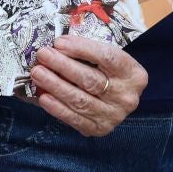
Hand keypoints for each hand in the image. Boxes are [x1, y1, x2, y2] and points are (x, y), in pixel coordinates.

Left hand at [28, 34, 144, 135]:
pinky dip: (57, 108)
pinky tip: (43, 96)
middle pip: (91, 80)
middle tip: (43, 55)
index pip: (107, 57)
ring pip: (81, 100)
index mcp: (134, 73)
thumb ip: (87, 51)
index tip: (59, 42)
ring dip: (55, 86)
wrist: (118, 99)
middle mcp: (127, 96)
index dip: (81, 49)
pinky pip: (75, 119)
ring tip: (38, 73)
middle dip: (63, 66)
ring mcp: (114, 115)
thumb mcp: (107, 58)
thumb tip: (57, 46)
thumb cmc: (108, 73)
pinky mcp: (100, 129)